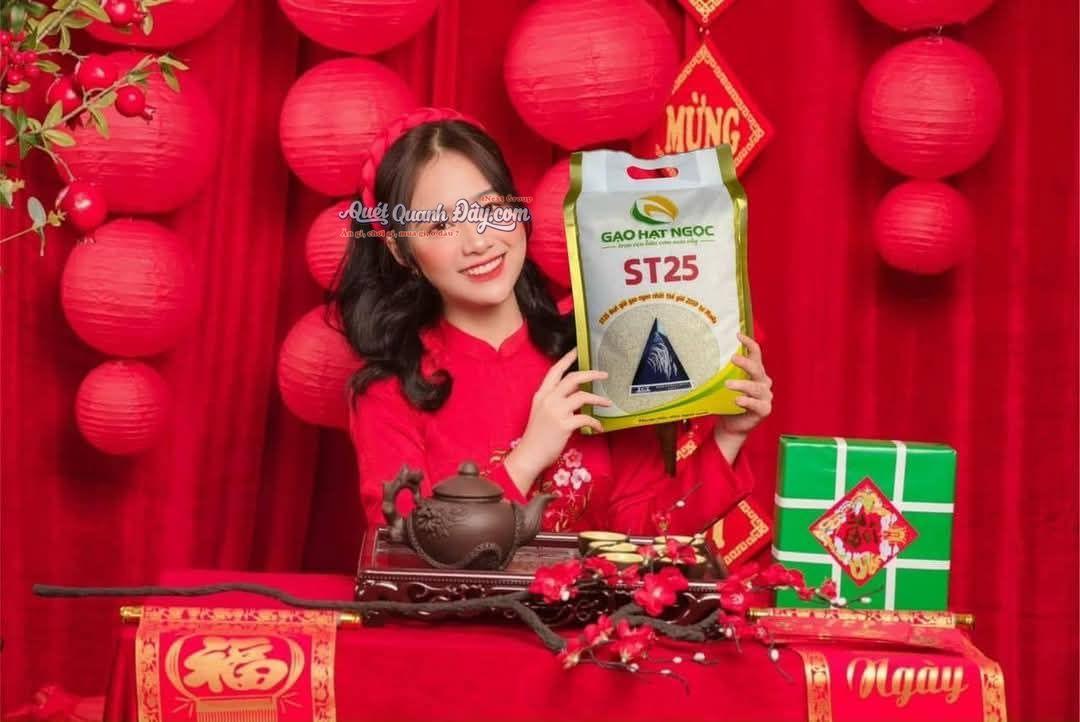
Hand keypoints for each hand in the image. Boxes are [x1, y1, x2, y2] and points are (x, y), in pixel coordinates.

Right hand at [503, 348, 610, 492]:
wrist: (529, 455)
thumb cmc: (536, 436)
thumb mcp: (541, 413)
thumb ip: (555, 402)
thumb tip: (576, 396)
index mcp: (541, 394)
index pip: (555, 371)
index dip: (567, 359)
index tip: (577, 350)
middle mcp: (549, 399)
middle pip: (573, 378)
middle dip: (591, 374)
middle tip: (604, 375)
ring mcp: (556, 411)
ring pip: (583, 396)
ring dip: (598, 399)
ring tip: (607, 403)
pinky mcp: (564, 424)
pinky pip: (586, 418)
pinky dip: (595, 422)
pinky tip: (599, 427)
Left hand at [714, 333, 772, 461]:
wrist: (731, 426)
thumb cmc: (727, 402)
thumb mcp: (723, 384)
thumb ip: (720, 372)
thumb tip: (701, 356)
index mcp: (756, 373)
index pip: (756, 354)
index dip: (749, 344)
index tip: (738, 335)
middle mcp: (763, 383)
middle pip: (757, 369)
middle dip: (745, 363)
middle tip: (732, 359)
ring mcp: (766, 397)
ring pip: (756, 387)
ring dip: (742, 384)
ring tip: (728, 384)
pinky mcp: (764, 410)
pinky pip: (758, 404)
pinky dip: (748, 401)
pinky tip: (738, 399)